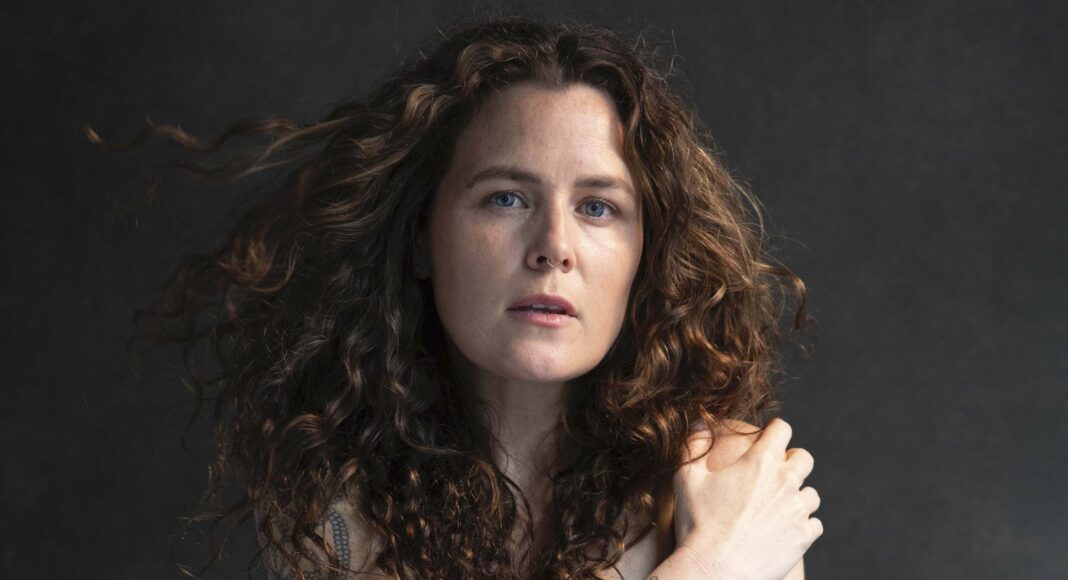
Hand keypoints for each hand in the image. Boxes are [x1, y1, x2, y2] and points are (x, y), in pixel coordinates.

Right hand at [671, 418, 822, 579]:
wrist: (714, 570)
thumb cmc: (697, 524)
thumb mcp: (687, 478)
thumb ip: (694, 444)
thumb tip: (701, 421)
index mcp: (760, 462)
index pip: (781, 429)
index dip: (774, 431)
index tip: (767, 439)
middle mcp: (785, 482)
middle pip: (804, 458)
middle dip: (792, 461)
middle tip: (775, 473)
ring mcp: (797, 510)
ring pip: (811, 494)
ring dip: (798, 496)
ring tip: (779, 506)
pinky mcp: (804, 537)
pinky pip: (815, 524)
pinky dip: (803, 525)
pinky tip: (786, 529)